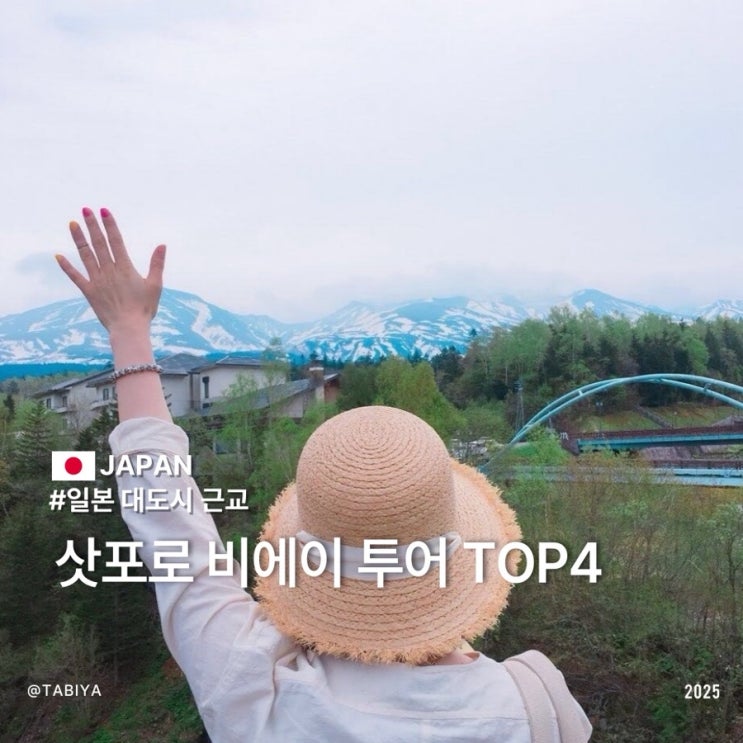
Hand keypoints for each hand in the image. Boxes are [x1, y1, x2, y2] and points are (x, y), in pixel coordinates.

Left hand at [55, 207, 165, 333]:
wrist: (129, 328)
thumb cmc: (144, 308)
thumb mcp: (155, 285)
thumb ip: (157, 264)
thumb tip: (162, 245)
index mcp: (125, 268)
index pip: (116, 241)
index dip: (110, 225)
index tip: (104, 211)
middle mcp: (109, 271)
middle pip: (99, 244)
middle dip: (92, 225)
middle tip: (86, 210)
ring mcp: (97, 280)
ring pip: (86, 255)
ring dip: (79, 239)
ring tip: (73, 223)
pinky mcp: (89, 292)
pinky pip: (75, 277)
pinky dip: (66, 267)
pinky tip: (58, 256)